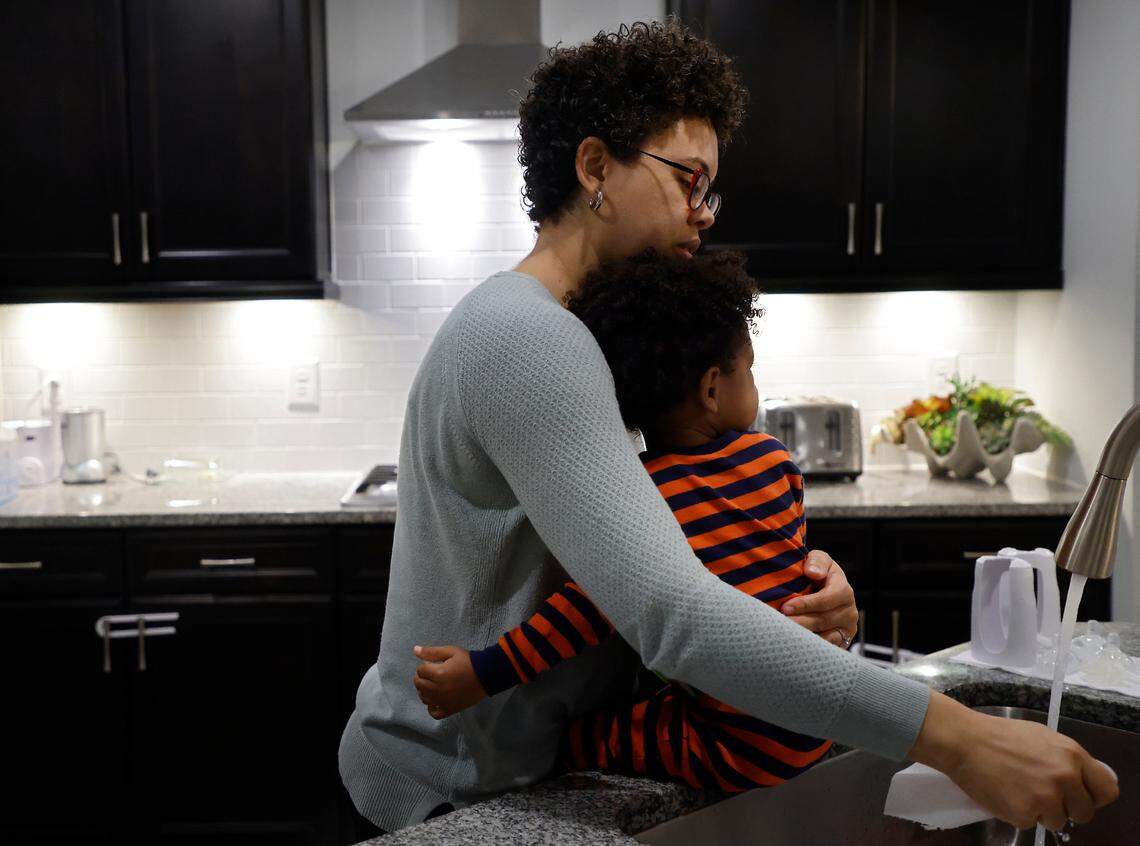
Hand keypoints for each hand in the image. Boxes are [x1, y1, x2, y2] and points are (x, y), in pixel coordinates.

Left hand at [412, 645, 487, 719]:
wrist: (486, 675)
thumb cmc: (468, 661)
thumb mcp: (451, 651)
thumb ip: (431, 652)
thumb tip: (414, 650)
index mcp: (438, 673)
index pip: (420, 671)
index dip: (425, 666)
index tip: (432, 664)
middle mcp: (438, 689)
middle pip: (419, 685)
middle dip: (422, 677)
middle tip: (431, 673)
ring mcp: (443, 701)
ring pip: (424, 698)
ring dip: (425, 690)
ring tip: (433, 685)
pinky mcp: (450, 709)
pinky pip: (434, 713)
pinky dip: (431, 707)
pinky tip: (435, 700)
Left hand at [781, 549, 858, 646]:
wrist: (822, 589)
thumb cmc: (817, 572)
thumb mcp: (818, 560)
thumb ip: (817, 562)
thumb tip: (813, 572)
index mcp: (844, 589)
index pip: (827, 599)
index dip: (806, 604)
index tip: (786, 607)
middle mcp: (849, 610)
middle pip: (823, 620)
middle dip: (800, 621)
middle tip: (781, 622)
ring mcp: (847, 628)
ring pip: (825, 637)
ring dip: (803, 636)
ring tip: (785, 634)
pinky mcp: (842, 642)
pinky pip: (826, 648)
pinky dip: (810, 647)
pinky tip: (794, 643)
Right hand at [911, 691, 1118, 829]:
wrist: (964, 741)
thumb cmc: (1000, 735)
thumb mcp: (1043, 737)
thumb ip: (1067, 759)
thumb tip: (1082, 781)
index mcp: (1072, 756)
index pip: (1107, 790)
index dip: (1094, 796)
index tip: (1079, 796)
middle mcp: (1064, 778)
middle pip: (1084, 813)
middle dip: (1066, 807)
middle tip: (1043, 795)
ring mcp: (1045, 798)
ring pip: (1057, 821)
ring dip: (1041, 811)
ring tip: (1018, 790)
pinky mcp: (1024, 814)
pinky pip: (1030, 822)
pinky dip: (1018, 813)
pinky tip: (1005, 794)